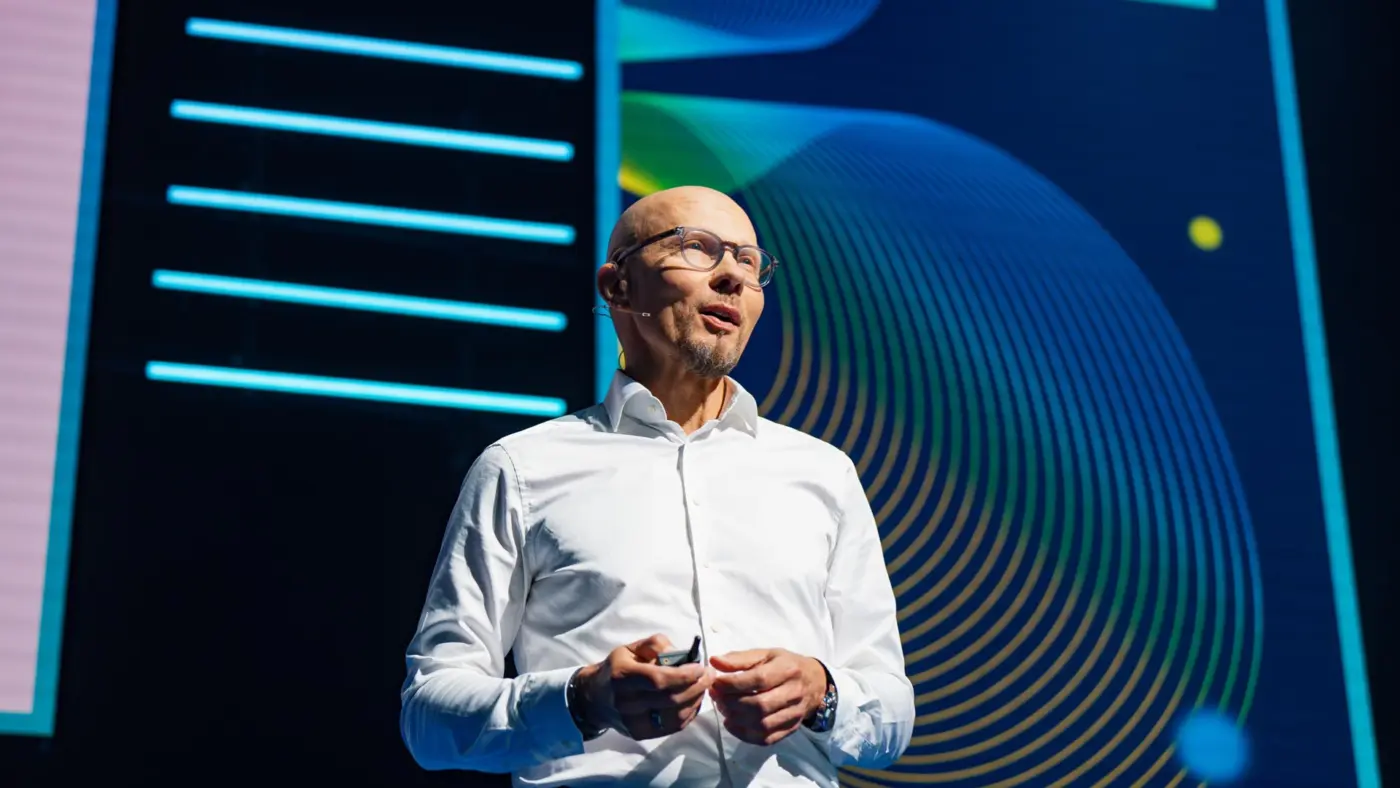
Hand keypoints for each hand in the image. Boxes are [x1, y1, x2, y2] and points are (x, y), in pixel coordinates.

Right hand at [576, 634, 712, 739]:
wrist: (595, 698)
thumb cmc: (618, 668)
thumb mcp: (632, 648)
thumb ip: (657, 645)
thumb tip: (683, 654)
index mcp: (622, 676)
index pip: (658, 680)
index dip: (684, 675)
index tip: (701, 667)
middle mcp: (625, 702)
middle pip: (670, 699)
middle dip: (696, 686)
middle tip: (709, 676)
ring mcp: (632, 721)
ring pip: (675, 715)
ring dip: (696, 701)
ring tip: (703, 687)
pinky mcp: (640, 733)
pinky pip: (672, 727)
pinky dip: (689, 714)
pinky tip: (694, 701)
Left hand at [708, 648, 827, 745]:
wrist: (814, 682)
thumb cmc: (785, 665)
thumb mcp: (765, 654)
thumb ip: (739, 659)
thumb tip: (714, 661)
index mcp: (787, 669)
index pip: (758, 679)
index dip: (733, 683)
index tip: (716, 683)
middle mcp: (793, 693)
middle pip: (760, 705)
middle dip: (732, 703)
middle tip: (717, 696)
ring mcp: (794, 714)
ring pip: (762, 724)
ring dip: (736, 719)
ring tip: (723, 708)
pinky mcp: (791, 729)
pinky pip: (766, 739)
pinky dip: (745, 735)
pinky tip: (732, 723)